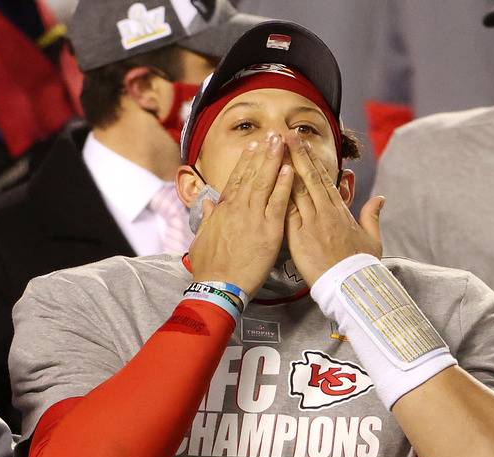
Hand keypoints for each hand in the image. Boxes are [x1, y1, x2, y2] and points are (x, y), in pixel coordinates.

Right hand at [188, 132, 292, 298]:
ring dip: (274, 160)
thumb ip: (208, 218)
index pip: (237, 178)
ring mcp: (254, 217)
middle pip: (253, 174)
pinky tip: (291, 170)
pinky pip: (279, 203)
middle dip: (263, 152)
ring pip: (265, 182)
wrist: (219, 285)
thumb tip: (210, 203)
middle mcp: (239, 208)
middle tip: (273, 134)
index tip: (253, 146)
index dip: (246, 161)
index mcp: (224, 209)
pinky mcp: (269, 230)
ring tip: (282, 142)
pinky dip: (285, 185)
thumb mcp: (202, 239)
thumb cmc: (210, 266)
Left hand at [284, 130, 383, 285]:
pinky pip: (287, 213)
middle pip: (309, 178)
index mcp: (341, 211)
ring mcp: (312, 224)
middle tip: (286, 134)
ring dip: (285, 168)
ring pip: (297, 190)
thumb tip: (380, 198)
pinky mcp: (300, 238)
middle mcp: (326, 213)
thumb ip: (372, 215)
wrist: (352, 286)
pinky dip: (279, 196)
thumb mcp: (373, 238)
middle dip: (297, 154)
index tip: (304, 145)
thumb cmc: (361, 265)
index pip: (324, 179)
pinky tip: (270, 181)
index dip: (313, 160)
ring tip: (276, 150)